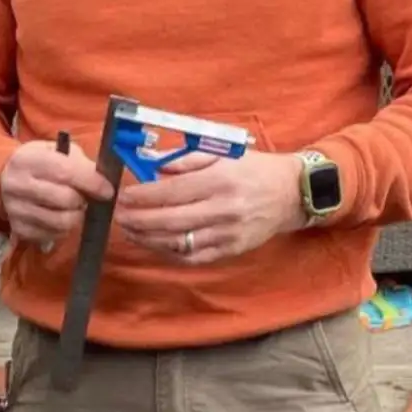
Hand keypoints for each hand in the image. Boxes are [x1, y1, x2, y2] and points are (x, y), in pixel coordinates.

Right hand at [0, 139, 113, 245]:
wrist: (4, 179)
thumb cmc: (39, 163)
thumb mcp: (57, 151)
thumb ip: (79, 163)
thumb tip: (103, 181)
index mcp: (29, 159)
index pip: (65, 172)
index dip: (91, 182)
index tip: (107, 190)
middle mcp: (18, 185)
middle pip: (64, 200)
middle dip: (82, 200)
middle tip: (84, 197)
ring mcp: (16, 209)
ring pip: (61, 222)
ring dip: (75, 216)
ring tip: (72, 207)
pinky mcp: (19, 229)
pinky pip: (53, 235)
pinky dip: (63, 228)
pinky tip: (59, 215)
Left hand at [113, 148, 305, 264]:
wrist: (292, 193)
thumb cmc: (253, 169)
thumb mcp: (221, 154)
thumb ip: (184, 160)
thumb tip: (152, 166)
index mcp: (219, 181)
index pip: (172, 191)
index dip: (143, 196)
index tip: (122, 197)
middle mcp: (223, 209)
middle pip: (171, 220)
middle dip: (139, 220)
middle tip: (118, 216)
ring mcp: (228, 233)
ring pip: (180, 242)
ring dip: (149, 239)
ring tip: (130, 231)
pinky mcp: (232, 250)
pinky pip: (195, 256)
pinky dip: (170, 252)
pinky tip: (154, 244)